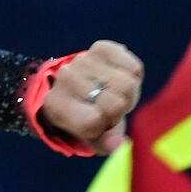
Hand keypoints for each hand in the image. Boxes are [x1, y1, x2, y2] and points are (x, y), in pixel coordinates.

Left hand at [36, 40, 143, 154]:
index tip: (101, 124)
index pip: (93, 120)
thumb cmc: (88, 118)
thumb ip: (104, 143)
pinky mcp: (101, 47)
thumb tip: (117, 143)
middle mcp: (65, 78)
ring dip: (127, 94)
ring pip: (127, 85)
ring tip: (113, 94)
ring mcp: (81, 60)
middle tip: (110, 109)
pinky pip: (134, 67)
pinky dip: (133, 77)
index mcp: (56, 106)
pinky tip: (119, 78)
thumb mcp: (92, 137)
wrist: (82, 88)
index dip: (106, 126)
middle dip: (119, 111)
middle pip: (116, 103)